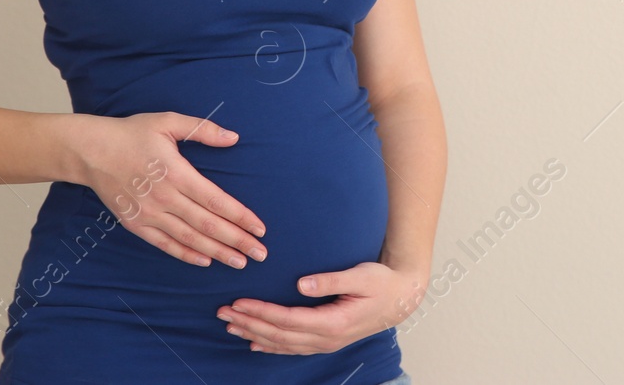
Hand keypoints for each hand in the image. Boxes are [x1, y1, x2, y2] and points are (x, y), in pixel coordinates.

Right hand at [70, 111, 268, 269]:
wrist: (91, 151)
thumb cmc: (132, 133)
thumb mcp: (168, 121)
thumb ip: (202, 130)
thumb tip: (234, 137)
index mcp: (177, 173)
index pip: (216, 200)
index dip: (240, 216)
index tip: (260, 228)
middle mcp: (165, 198)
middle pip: (208, 224)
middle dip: (237, 240)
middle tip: (260, 254)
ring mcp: (149, 214)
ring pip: (189, 238)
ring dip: (217, 252)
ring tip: (239, 262)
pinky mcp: (136, 224)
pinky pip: (165, 244)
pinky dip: (186, 254)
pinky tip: (205, 260)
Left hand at [216, 261, 428, 354]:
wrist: (401, 299)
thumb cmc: (382, 283)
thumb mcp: (362, 276)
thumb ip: (331, 281)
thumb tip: (301, 284)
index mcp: (334, 322)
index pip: (288, 320)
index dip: (262, 312)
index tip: (239, 302)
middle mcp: (327, 338)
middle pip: (280, 334)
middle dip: (249, 323)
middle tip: (222, 313)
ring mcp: (326, 343)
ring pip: (283, 344)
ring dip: (254, 334)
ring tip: (230, 326)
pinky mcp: (325, 340)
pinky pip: (292, 348)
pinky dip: (270, 346)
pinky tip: (254, 342)